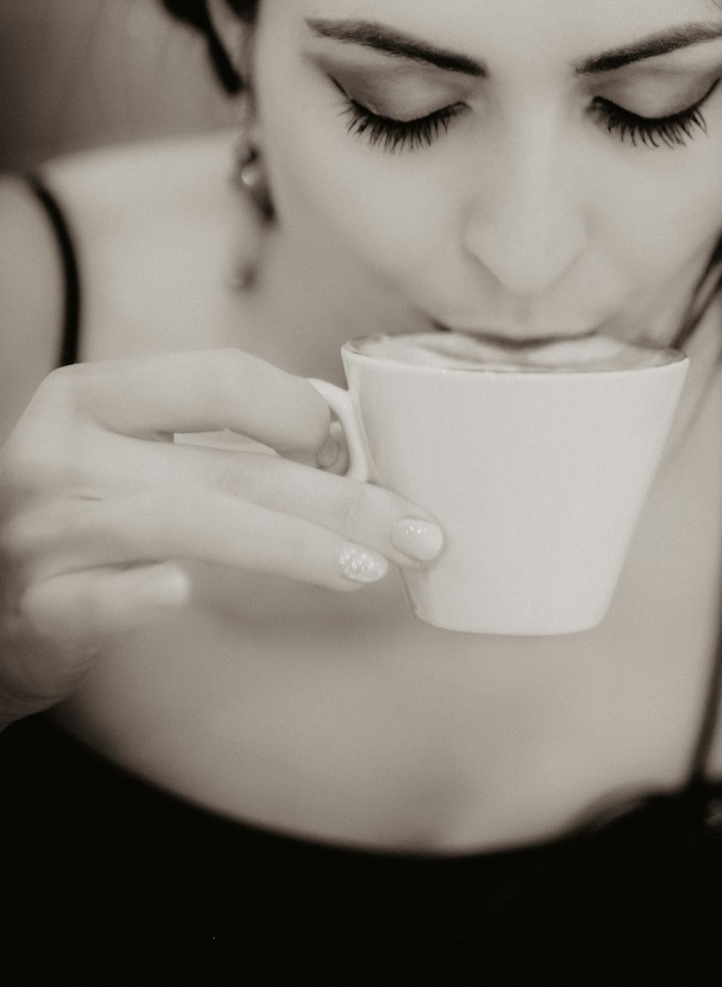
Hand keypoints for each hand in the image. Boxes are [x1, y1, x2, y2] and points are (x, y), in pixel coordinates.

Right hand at [0, 349, 442, 722]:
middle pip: (231, 463)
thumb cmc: (82, 515)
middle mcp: (63, 451)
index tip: (359, 452)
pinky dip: (145, 593)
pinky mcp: (36, 608)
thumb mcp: (125, 450)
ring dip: (290, 547)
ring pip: (189, 525)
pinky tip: (187, 594)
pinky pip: (100, 598)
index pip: (219, 378)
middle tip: (419, 529)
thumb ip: (212, 435)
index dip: (304, 411)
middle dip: (341, 497)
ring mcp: (45, 530)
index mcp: (91, 395)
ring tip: (367, 567)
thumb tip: (340, 430)